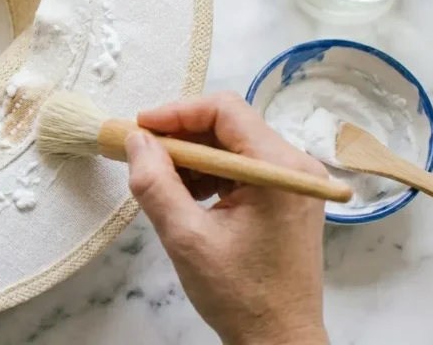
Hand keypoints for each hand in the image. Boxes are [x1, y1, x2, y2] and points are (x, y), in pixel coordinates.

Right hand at [126, 92, 328, 344]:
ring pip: (233, 146)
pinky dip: (209, 174)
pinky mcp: (286, 199)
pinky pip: (242, 168)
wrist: (278, 340)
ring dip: (193, 157)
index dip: (176, 113)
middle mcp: (296, 167)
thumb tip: (136, 141)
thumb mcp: (186, 238)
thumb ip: (156, 183)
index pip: (225, 110)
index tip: (140, 128)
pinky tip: (186, 196)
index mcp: (279, 170)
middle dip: (181, 135)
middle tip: (142, 152)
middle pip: (230, 125)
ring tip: (162, 181)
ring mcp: (293, 183)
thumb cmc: (240, 296)